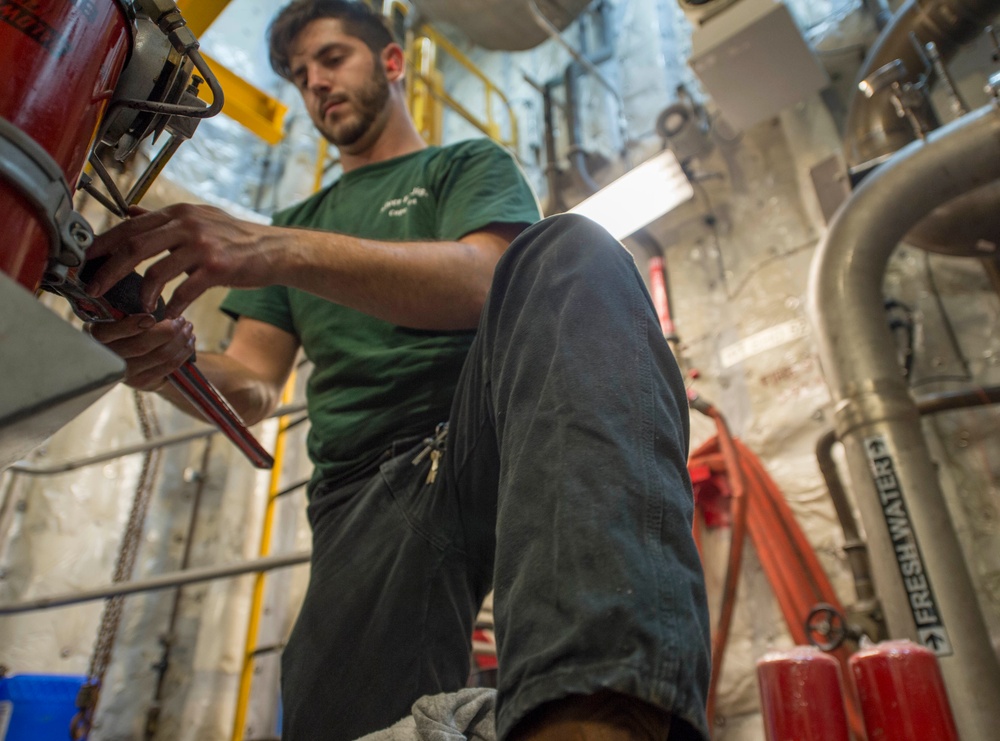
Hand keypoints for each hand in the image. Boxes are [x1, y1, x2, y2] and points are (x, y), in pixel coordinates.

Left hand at [84, 204, 275, 318]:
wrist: (275, 249)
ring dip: (140, 293)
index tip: (84, 262)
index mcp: (179, 212)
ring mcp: (202, 246)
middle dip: (109, 270)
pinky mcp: (217, 268)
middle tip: (93, 288)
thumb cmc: (237, 238)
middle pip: (134, 246)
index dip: (103, 245)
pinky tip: (166, 315)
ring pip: (156, 270)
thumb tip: (129, 212)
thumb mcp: (200, 217)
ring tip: (137, 307)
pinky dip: (172, 306)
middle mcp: (187, 225)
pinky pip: (185, 290)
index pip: (130, 226)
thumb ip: (164, 218)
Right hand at [89, 314, 195, 390]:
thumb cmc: (124, 328)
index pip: (107, 333)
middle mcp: (108, 358)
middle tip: (181, 319)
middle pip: (141, 346)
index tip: (150, 317)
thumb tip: (149, 295)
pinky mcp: (142, 383)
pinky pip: (169, 367)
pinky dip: (183, 352)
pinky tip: (189, 342)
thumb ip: (125, 309)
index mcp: (96, 336)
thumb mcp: (116, 316)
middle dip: (167, 331)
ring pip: (160, 356)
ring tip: (188, 327)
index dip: (130, 326)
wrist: (127, 359)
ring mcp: (125, 374)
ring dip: (180, 340)